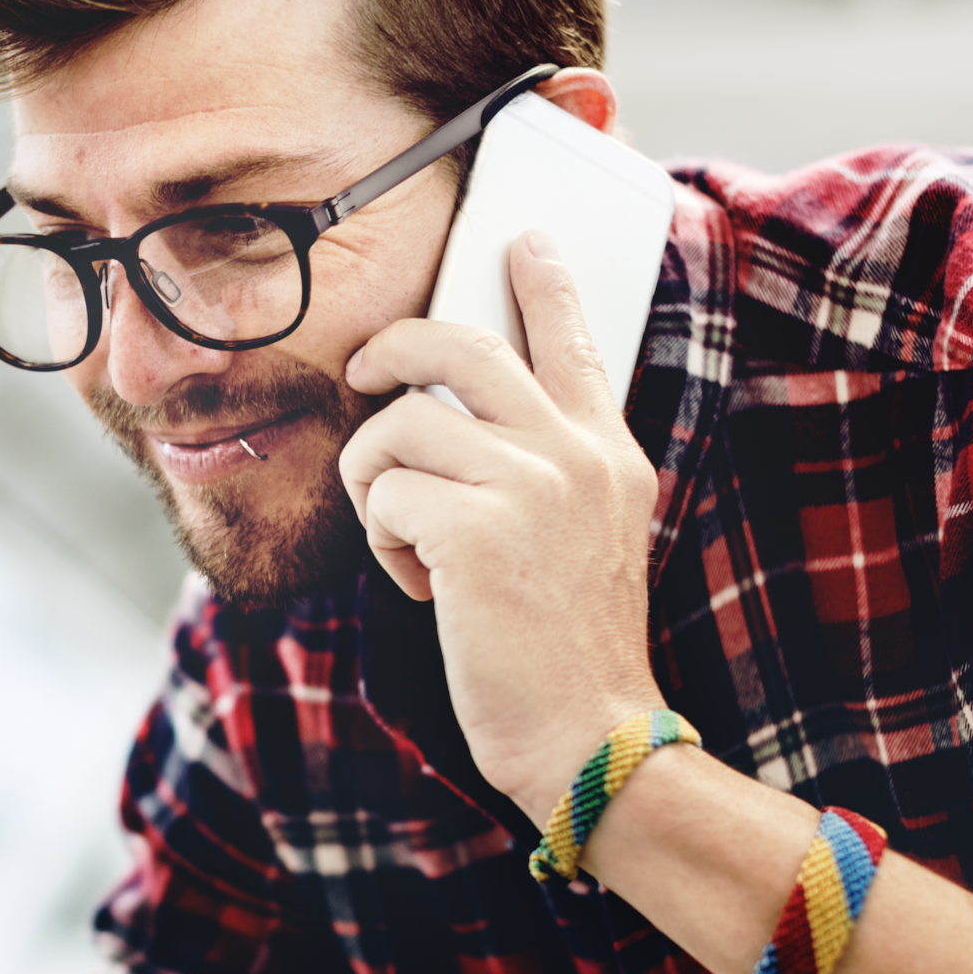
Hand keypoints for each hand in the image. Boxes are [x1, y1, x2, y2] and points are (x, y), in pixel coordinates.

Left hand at [339, 232, 663, 815]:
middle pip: (457, 344)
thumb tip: (455, 422)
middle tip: (365, 374)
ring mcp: (528, 484)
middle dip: (392, 348)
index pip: (572, 337)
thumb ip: (546, 472)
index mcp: (607, 452)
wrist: (591, 734)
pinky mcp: (475, 529)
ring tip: (406, 539)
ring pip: (399, 422)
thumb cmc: (568, 647)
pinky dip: (383, 539)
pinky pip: (386, 492)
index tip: (523, 239)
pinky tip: (421, 584)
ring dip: (375, 480)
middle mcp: (573, 452)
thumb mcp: (584, 538)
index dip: (542, 280)